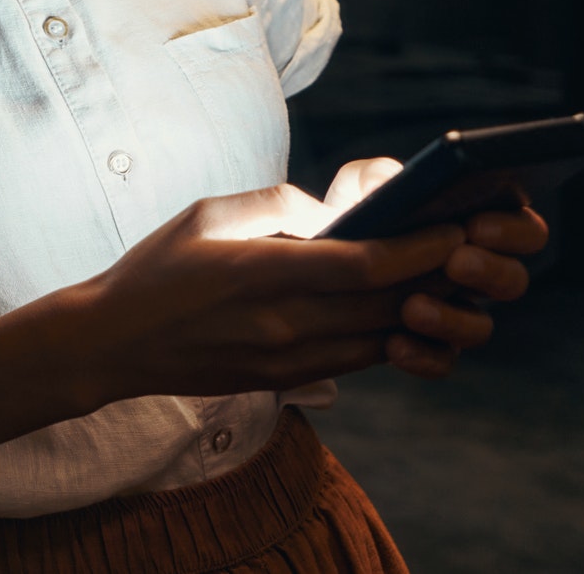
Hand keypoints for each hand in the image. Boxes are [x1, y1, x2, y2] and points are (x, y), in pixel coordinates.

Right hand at [81, 183, 464, 401]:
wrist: (113, 343)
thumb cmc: (154, 269)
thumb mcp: (205, 214)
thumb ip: (274, 205)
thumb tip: (330, 213)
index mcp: (262, 273)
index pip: (366, 265)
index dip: (420, 248)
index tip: (452, 226)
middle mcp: (283, 323)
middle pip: (387, 304)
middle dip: (436, 275)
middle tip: (470, 246)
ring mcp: (286, 358)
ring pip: (380, 336)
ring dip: (419, 310)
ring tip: (444, 277)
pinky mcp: (284, 379)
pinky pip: (356, 357)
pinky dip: (386, 332)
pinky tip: (397, 308)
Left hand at [321, 157, 549, 378]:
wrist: (321, 258)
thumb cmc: (355, 213)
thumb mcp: (361, 185)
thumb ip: (377, 175)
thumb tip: (390, 184)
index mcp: (480, 226)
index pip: (524, 230)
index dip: (512, 230)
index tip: (477, 225)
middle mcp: (479, 273)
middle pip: (513, 281)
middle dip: (490, 272)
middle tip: (455, 262)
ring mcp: (457, 313)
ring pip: (479, 327)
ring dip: (452, 319)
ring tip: (413, 308)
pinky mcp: (429, 346)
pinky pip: (440, 361)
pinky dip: (422, 357)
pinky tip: (394, 344)